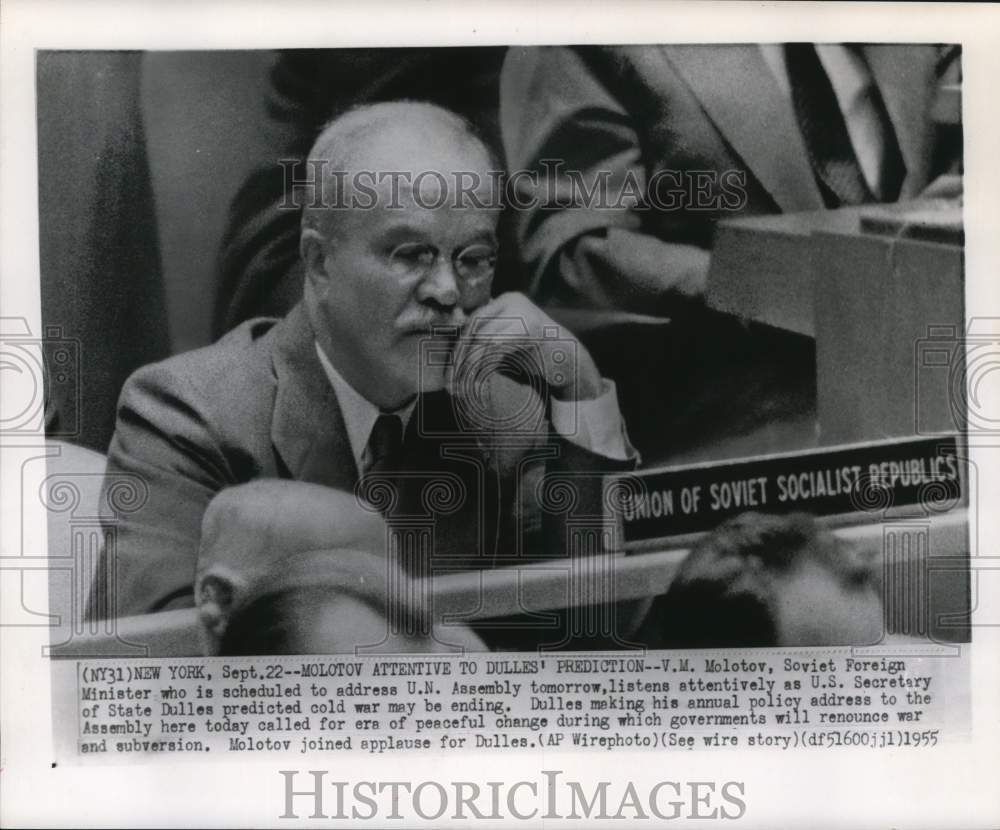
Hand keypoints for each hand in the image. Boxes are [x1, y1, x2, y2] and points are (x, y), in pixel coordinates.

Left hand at [449, 292, 603, 401]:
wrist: (571, 360)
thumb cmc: (537, 354)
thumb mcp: (508, 340)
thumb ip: (488, 337)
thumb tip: (456, 352)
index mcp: (507, 300)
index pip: (474, 321)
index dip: (460, 346)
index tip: (452, 370)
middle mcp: (513, 301)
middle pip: (477, 328)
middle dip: (462, 357)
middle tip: (452, 382)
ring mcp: (523, 312)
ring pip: (485, 339)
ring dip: (471, 366)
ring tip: (464, 386)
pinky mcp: (531, 329)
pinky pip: (498, 348)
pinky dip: (485, 367)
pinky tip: (479, 382)